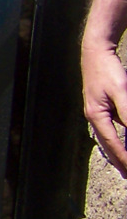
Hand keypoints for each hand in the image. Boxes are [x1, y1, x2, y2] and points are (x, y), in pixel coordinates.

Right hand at [84, 42, 126, 172]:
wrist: (96, 53)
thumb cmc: (108, 71)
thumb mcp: (122, 92)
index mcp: (96, 115)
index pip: (113, 143)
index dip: (124, 158)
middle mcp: (94, 117)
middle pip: (107, 145)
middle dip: (119, 162)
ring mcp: (96, 112)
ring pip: (108, 138)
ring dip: (118, 153)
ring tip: (125, 165)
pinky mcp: (101, 107)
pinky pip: (110, 129)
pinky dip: (118, 140)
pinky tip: (124, 143)